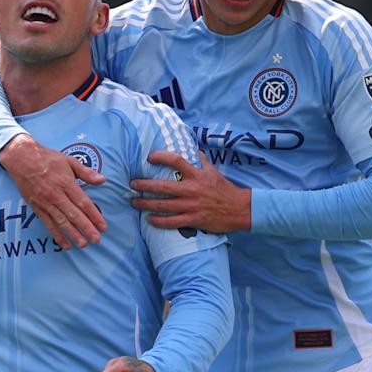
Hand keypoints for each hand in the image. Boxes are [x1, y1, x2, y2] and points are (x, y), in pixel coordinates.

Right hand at [0, 134, 106, 248]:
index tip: (103, 226)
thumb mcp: (69, 160)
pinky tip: (65, 244)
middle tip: (97, 239)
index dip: (94, 215)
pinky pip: (48, 224)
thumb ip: (86, 172)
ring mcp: (46, 203)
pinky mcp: (37, 208)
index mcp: (66, 183)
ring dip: (73, 234)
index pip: (83, 202)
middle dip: (86, 228)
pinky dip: (57, 235)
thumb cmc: (47, 158)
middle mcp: (56, 195)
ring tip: (83, 244)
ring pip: (62, 222)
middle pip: (74, 215)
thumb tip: (102, 180)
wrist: (21, 159)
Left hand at [130, 151, 250, 232]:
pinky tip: (149, 219)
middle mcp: (193, 189)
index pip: (177, 161)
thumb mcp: (213, 171)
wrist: (239, 209)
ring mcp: (192, 206)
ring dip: (146, 203)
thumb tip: (190, 149)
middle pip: (163, 186)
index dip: (162, 157)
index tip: (150, 157)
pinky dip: (159, 221)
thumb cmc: (224, 189)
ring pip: (164, 205)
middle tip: (132, 184)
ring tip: (135, 202)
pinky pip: (172, 222)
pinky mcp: (193, 220)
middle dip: (145, 185)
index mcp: (198, 174)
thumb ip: (200, 160)